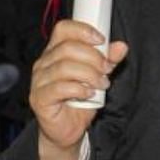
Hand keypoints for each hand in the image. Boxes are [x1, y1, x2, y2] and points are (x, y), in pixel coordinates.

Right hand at [30, 19, 128, 159]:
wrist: (68, 130)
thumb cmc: (79, 101)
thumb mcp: (98, 77)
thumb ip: (108, 60)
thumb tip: (121, 46)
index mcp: (54, 52)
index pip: (63, 29)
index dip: (83, 30)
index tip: (101, 40)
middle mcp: (44, 63)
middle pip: (67, 48)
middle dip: (93, 57)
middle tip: (106, 69)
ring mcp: (39, 81)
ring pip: (64, 67)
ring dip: (89, 75)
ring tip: (101, 84)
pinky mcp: (39, 98)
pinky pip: (60, 87)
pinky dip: (79, 89)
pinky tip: (88, 94)